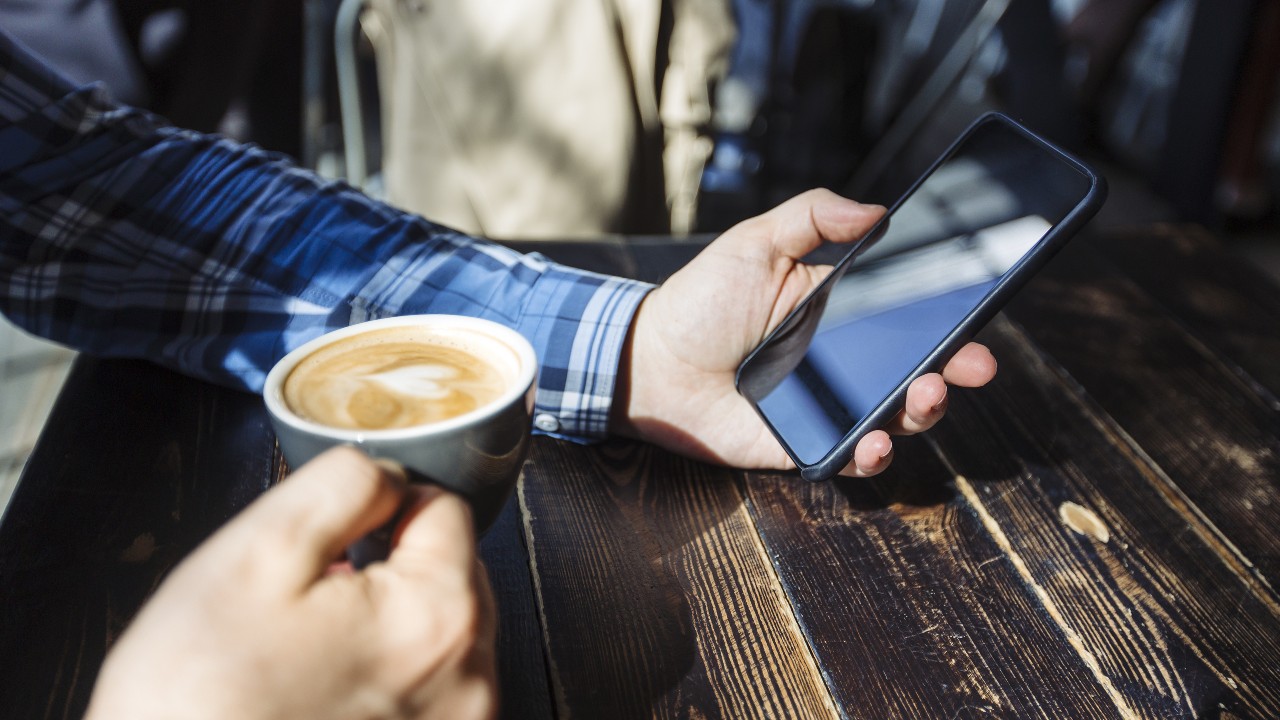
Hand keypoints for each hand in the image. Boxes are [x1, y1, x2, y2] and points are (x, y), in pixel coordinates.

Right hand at [85, 447, 496, 719]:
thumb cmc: (199, 700)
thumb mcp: (258, 553)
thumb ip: (344, 486)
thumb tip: (391, 476)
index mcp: (439, 616)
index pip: (446, 509)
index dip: (381, 508)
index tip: (331, 540)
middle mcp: (470, 681)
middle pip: (453, 573)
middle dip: (392, 567)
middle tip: (313, 599)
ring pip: (443, 634)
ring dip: (392, 624)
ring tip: (313, 652)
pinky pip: (429, 692)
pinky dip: (389, 679)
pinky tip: (326, 694)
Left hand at [613, 189, 997, 476]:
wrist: (650, 361)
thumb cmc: (702, 300)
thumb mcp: (757, 241)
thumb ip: (814, 217)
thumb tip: (878, 209)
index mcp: (842, 312)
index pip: (910, 317)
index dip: (950, 321)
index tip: (981, 318)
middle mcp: (845, 361)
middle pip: (918, 370)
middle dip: (954, 370)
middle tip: (970, 366)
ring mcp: (828, 404)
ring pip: (895, 417)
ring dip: (922, 413)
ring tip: (923, 396)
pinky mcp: (805, 443)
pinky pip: (850, 457)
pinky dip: (871, 455)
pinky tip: (876, 442)